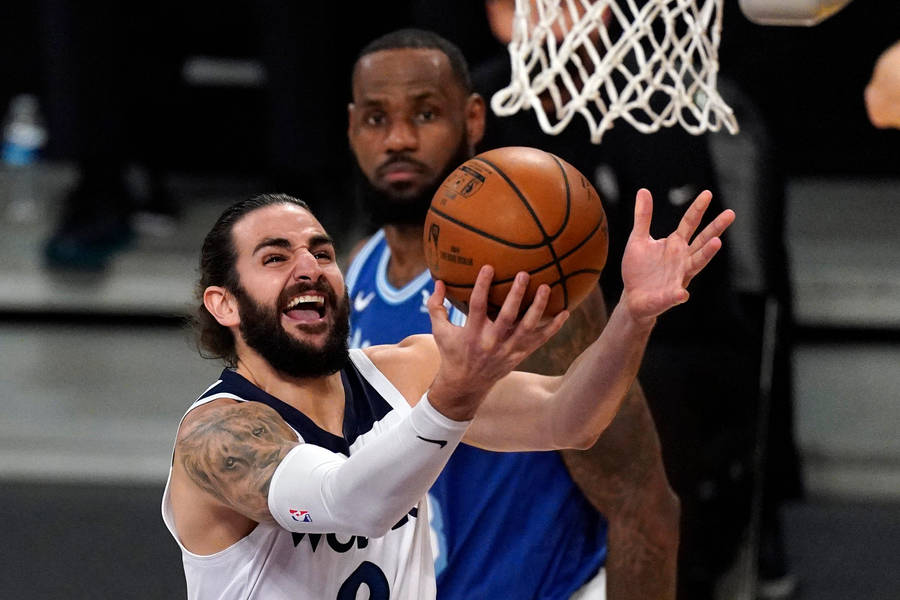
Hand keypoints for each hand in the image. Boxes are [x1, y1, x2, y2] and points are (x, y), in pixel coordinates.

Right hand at [425, 266, 568, 419]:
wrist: (466, 385)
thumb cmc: (452, 353)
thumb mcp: (439, 331)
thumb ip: (436, 306)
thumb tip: (438, 281)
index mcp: (472, 333)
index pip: (477, 306)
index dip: (482, 287)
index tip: (489, 267)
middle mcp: (492, 341)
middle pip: (507, 317)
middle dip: (516, 295)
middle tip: (524, 274)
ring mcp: (508, 350)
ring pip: (527, 328)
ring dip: (538, 308)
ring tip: (546, 287)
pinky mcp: (520, 355)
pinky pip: (540, 340)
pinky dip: (553, 327)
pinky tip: (565, 312)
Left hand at [620, 188, 734, 323]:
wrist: (633, 297)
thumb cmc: (639, 268)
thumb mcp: (638, 239)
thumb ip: (643, 217)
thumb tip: (644, 190)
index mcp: (675, 244)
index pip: (690, 223)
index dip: (697, 209)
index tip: (707, 194)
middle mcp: (682, 258)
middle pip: (702, 241)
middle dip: (715, 228)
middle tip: (730, 213)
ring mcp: (679, 277)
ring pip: (697, 264)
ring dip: (706, 254)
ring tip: (717, 243)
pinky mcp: (669, 296)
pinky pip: (675, 295)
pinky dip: (678, 294)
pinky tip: (682, 293)